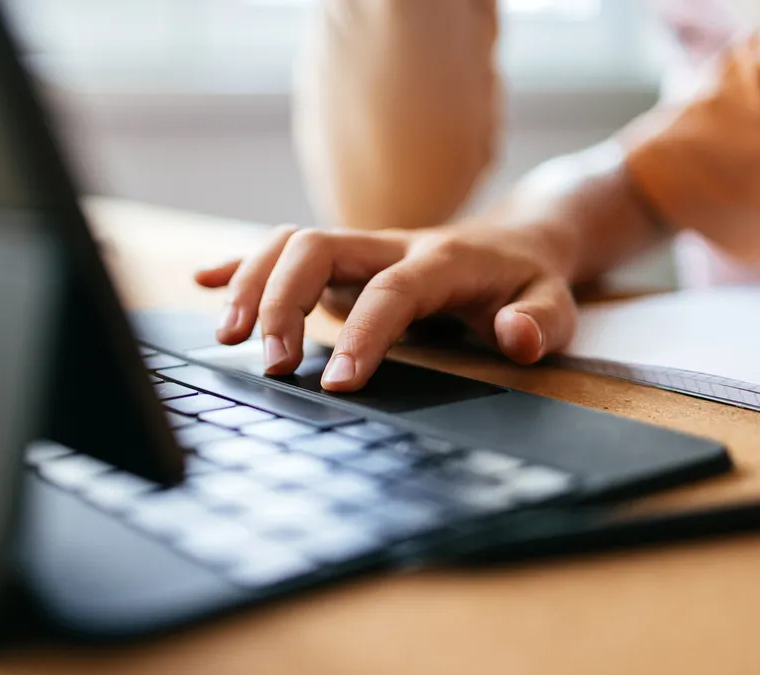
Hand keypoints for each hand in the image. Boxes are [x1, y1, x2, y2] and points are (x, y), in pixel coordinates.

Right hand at [193, 222, 576, 391]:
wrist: (515, 240)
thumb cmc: (527, 284)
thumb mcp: (556, 307)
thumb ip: (540, 323)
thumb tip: (513, 337)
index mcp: (442, 261)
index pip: (392, 290)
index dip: (364, 333)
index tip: (336, 384)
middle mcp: (390, 245)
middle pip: (319, 247)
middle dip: (283, 299)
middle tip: (269, 362)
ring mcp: (360, 249)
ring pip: (291, 243)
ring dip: (251, 282)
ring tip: (226, 337)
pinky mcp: (341, 261)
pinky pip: (282, 249)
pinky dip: (241, 264)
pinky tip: (203, 282)